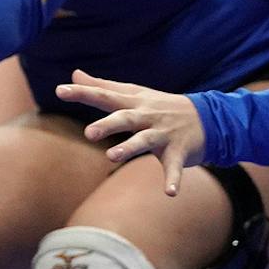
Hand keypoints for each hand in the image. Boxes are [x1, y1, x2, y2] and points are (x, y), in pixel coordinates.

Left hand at [52, 70, 206, 196]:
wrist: (209, 117)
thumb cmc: (161, 106)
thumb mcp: (133, 94)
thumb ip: (102, 87)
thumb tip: (74, 75)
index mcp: (134, 103)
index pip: (105, 95)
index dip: (83, 93)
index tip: (59, 91)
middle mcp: (147, 117)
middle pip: (125, 118)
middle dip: (108, 124)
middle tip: (89, 133)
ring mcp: (163, 134)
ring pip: (145, 141)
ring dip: (130, 148)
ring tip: (112, 156)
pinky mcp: (178, 152)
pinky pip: (174, 167)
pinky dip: (173, 180)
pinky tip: (170, 193)